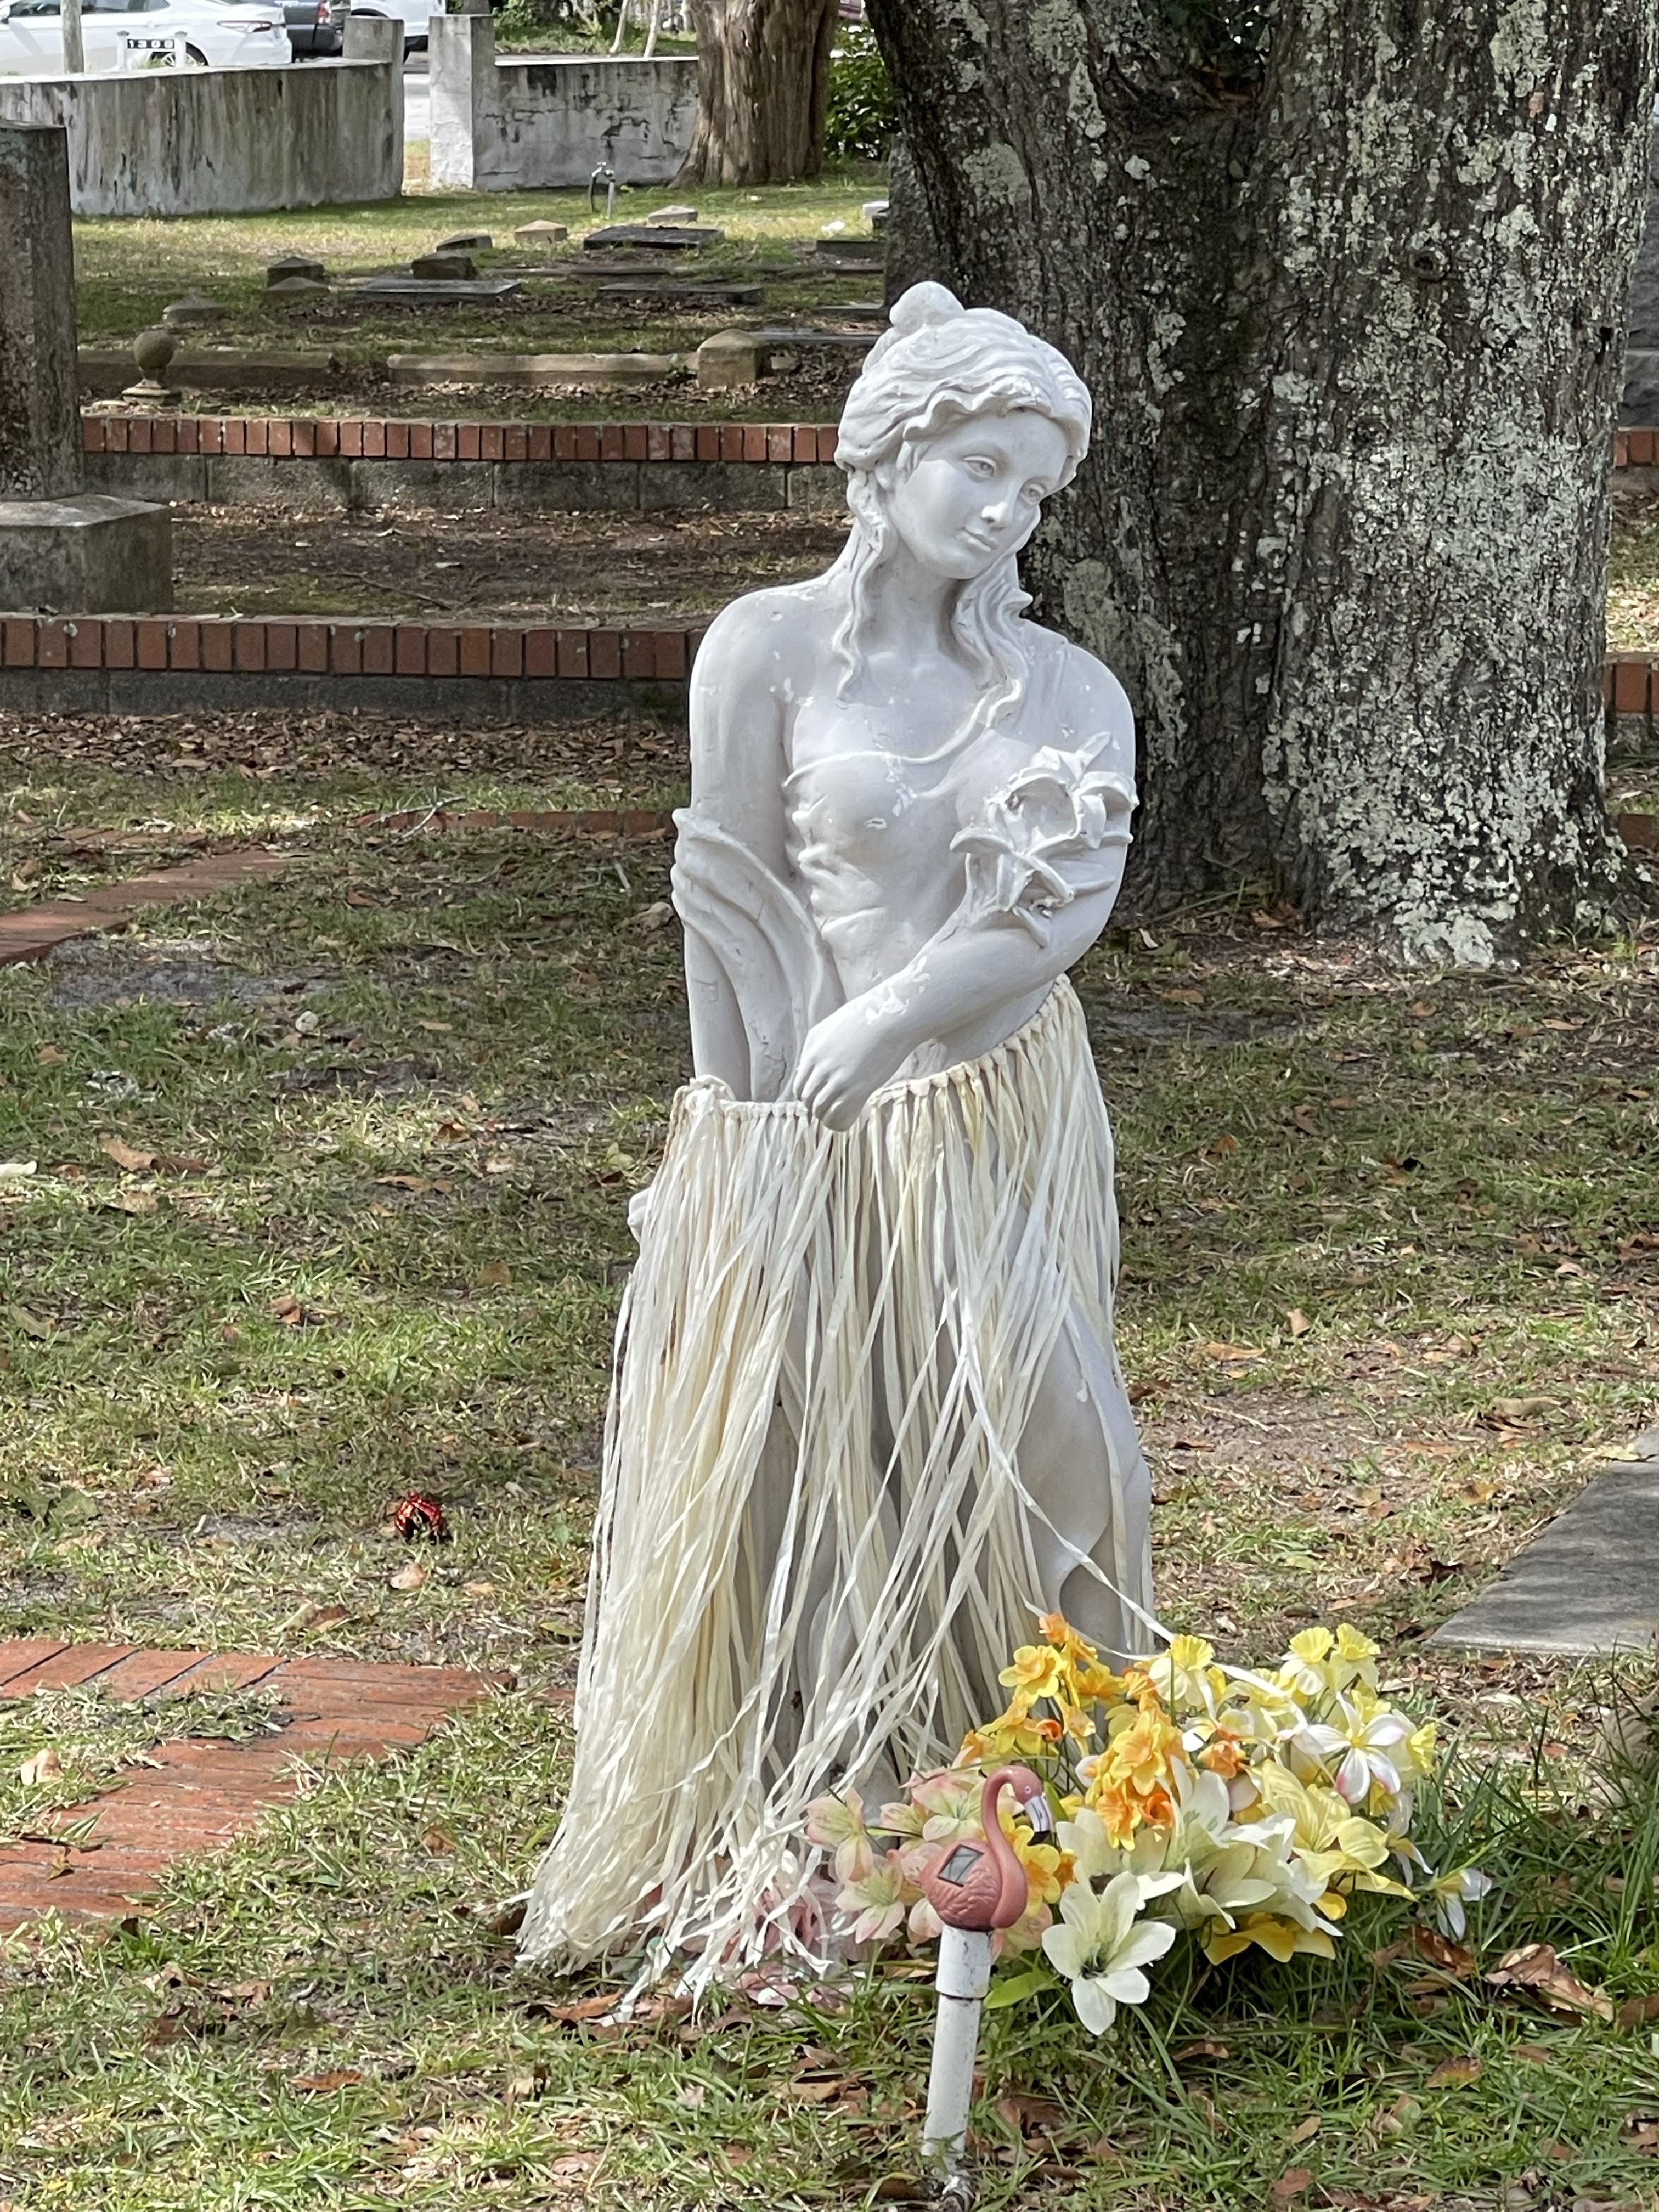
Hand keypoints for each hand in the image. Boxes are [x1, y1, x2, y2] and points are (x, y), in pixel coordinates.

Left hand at [792, 1000, 910, 1130]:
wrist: (890, 1019)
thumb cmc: (862, 1020)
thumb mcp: (827, 1028)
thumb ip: (812, 1048)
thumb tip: (805, 1070)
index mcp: (813, 1053)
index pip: (799, 1086)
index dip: (806, 1096)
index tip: (816, 1098)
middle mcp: (822, 1068)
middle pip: (808, 1100)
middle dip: (815, 1107)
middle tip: (827, 1107)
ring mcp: (839, 1080)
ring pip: (820, 1110)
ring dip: (826, 1115)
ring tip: (836, 1113)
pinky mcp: (858, 1089)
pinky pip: (838, 1115)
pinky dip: (837, 1121)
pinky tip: (845, 1119)